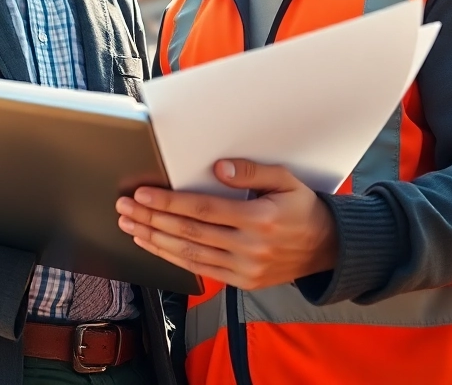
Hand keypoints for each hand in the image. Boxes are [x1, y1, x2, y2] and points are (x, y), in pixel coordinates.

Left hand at [116, 159, 337, 290]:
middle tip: (124, 208)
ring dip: (154, 240)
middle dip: (151, 219)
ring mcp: (245, 268)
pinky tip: (153, 245)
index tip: (142, 194)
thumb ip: (253, 172)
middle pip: (189, 233)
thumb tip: (219, 169)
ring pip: (189, 254)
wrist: (327, 249)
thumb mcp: (287, 180)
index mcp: (260, 219)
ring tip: (129, 226)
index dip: (169, 203)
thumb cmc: (303, 209)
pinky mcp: (242, 282)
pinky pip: (200, 270)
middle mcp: (250, 247)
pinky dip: (172, 258)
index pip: (203, 210)